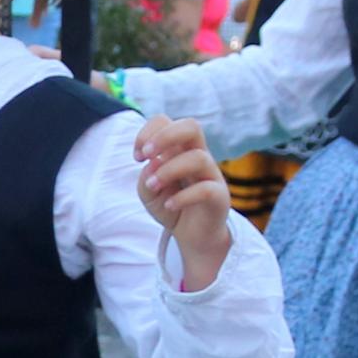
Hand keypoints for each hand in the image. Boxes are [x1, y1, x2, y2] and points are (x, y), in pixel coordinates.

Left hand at [133, 115, 234, 286]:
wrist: (193, 235)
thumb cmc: (170, 205)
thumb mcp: (148, 192)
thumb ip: (146, 176)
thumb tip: (154, 165)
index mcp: (179, 149)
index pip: (166, 122)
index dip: (147, 133)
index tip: (138, 157)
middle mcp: (198, 155)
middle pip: (191, 126)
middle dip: (164, 136)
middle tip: (147, 156)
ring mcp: (212, 175)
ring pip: (198, 158)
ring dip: (168, 170)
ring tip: (154, 186)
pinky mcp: (220, 197)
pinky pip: (206, 189)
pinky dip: (183, 197)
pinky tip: (170, 205)